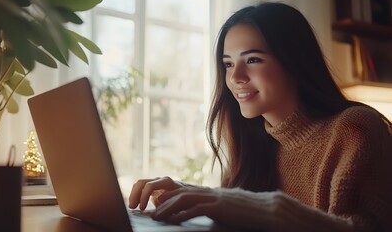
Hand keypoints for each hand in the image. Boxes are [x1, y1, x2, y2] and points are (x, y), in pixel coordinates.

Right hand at [128, 176, 186, 209]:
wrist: (188, 194)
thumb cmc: (184, 200)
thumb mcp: (177, 203)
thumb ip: (167, 205)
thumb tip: (158, 210)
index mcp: (166, 182)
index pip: (150, 186)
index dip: (143, 197)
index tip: (141, 208)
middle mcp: (159, 179)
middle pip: (141, 183)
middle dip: (135, 195)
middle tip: (132, 207)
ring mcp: (155, 181)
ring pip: (139, 184)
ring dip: (133, 195)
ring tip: (132, 207)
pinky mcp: (152, 186)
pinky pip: (140, 188)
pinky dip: (136, 195)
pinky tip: (135, 204)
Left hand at [151, 188, 281, 229]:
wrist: (265, 209)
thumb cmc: (244, 211)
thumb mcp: (223, 208)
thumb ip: (209, 208)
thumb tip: (198, 212)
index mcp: (206, 193)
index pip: (180, 190)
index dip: (164, 196)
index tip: (153, 205)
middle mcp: (206, 192)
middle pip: (177, 192)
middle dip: (160, 201)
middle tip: (147, 211)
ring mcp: (212, 198)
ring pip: (182, 199)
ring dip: (166, 208)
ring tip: (155, 217)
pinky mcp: (218, 207)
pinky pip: (196, 209)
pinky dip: (182, 215)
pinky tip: (174, 221)